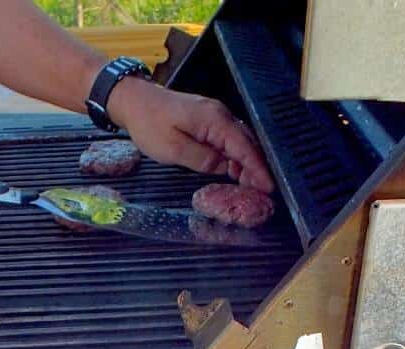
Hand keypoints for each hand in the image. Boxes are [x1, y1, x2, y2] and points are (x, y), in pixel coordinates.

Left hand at [107, 78, 273, 192]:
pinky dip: (234, 156)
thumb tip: (223, 167)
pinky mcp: (207, 120)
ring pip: (239, 142)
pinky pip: (228, 139)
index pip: (245, 148)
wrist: (134, 101)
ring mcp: (215, 116)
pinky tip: (233, 170)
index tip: (269, 187)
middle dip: (257, 167)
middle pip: (248, 143)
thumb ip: (202, 160)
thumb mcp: (173, 149)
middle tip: (262, 192)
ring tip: (250, 186)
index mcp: (215, 121)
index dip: (258, 169)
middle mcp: (220, 116)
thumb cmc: (149, 124)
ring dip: (246, 163)